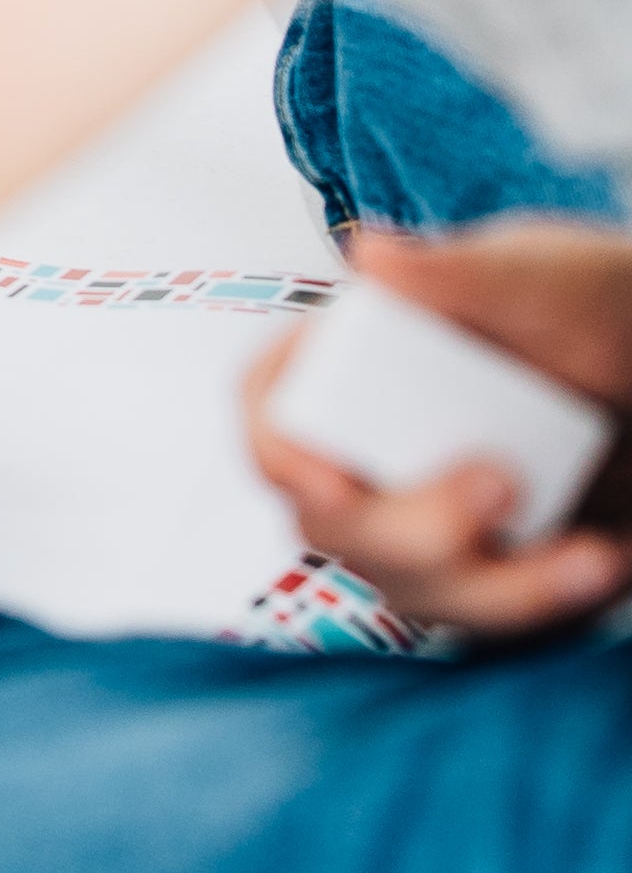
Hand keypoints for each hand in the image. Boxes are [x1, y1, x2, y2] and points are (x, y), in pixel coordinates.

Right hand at [249, 218, 631, 640]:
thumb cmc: (599, 308)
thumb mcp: (543, 278)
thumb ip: (461, 271)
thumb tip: (371, 255)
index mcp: (359, 357)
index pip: (273, 407)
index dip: (276, 447)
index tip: (325, 474)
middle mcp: (377, 444)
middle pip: (330, 521)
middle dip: (409, 530)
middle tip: (500, 482)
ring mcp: (427, 514)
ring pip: (406, 586)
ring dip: (492, 588)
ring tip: (590, 556)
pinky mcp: (486, 568)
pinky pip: (482, 618)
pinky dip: (538, 605)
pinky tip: (599, 563)